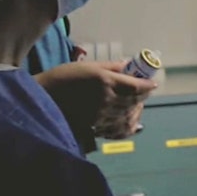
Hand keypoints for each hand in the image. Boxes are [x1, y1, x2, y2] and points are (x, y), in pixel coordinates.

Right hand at [36, 60, 155, 138]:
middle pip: (134, 101)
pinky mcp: (93, 125)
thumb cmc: (64, 76)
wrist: (42, 96)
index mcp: (106, 81)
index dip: (147, 86)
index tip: (153, 84)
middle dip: (143, 97)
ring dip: (136, 111)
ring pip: (127, 116)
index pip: (136, 86)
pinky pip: (116, 130)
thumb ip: (112, 67)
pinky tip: (132, 124)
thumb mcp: (90, 66)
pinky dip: (127, 128)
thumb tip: (128, 65)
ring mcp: (99, 114)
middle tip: (145, 93)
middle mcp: (105, 99)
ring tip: (137, 106)